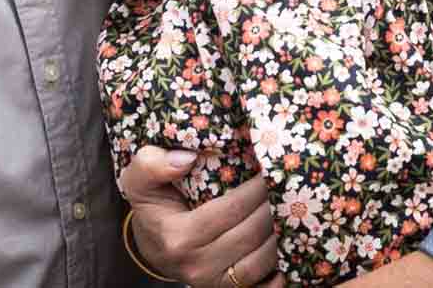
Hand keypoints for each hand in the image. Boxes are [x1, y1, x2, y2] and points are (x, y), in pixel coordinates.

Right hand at [121, 147, 281, 287]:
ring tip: (292, 208)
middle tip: (290, 185)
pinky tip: (291, 246)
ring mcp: (212, 283)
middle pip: (250, 235)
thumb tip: (187, 158)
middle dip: (274, 207)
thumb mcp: (140, 179)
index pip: (231, 210)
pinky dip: (281, 270)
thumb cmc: (152, 205)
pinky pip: (262, 286)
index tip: (271, 169)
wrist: (151, 244)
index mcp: (178, 237)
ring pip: (260, 261)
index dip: (256, 189)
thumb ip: (151, 165)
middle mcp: (196, 265)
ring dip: (282, 234)